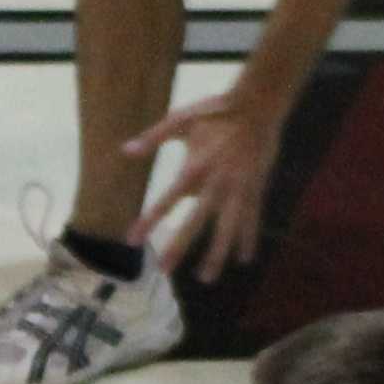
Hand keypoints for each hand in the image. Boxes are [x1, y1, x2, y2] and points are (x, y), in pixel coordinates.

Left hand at [125, 79, 283, 276]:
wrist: (259, 105)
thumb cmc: (216, 111)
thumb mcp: (180, 119)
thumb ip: (152, 137)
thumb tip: (125, 151)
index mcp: (195, 167)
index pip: (167, 199)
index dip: (149, 220)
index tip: (132, 239)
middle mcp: (216, 183)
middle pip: (195, 221)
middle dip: (179, 247)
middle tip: (163, 270)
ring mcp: (238, 188)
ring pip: (226, 228)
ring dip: (216, 254)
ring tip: (206, 278)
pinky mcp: (255, 189)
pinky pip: (251, 219)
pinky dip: (247, 238)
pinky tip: (243, 259)